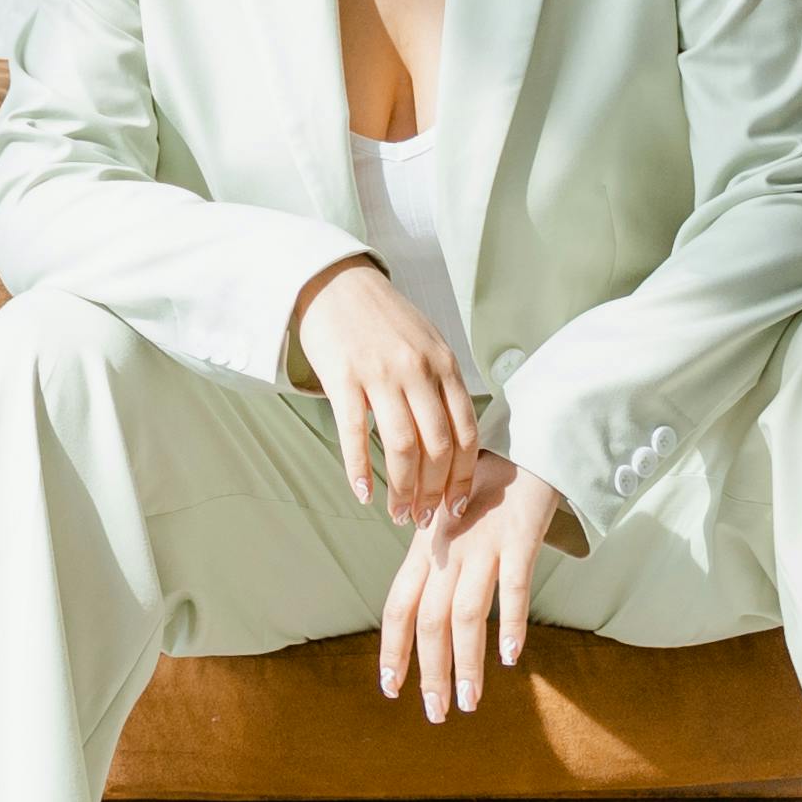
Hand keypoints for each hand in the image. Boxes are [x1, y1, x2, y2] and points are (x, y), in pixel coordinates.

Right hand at [291, 255, 486, 522]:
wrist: (335, 282)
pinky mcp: (343, 378)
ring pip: (401, 446)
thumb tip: (456, 435)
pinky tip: (363, 493)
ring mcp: (380, 374)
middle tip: (426, 519)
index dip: (463, 475)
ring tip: (398, 513)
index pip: (466, 432)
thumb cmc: (382, 317)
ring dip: (403, 489)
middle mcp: (417, 370)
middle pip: (437, 446)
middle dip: (434, 492)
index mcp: (444, 364)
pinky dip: (360, 469)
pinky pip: (354, 433)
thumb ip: (442, 383)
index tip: (457, 505)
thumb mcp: (427, 341)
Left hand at [375, 449, 586, 721]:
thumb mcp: (447, 520)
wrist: (525, 441)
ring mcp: (482, 544)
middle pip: (428, 621)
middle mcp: (446, 550)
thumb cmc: (485, 486)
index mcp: (424, 548)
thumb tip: (425, 614)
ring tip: (469, 703)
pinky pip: (513, 588)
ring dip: (466, 664)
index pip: (397, 607)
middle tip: (435, 713)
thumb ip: (435, 563)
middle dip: (430, 672)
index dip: (392, 650)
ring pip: (465, 615)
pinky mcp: (519, 538)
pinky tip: (510, 657)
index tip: (391, 688)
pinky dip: (510, 624)